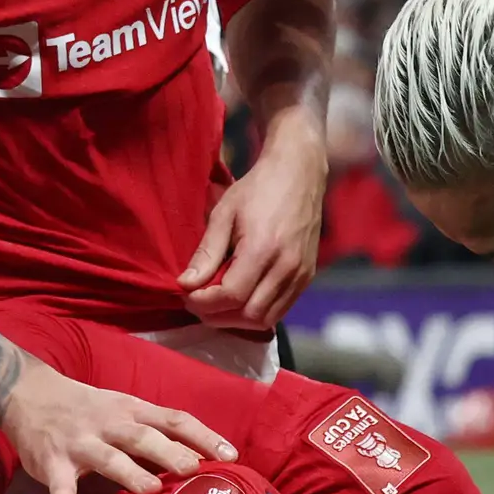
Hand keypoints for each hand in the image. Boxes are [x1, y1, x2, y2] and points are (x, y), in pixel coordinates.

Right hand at [0, 363, 236, 493]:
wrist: (27, 393)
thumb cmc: (86, 407)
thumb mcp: (122, 408)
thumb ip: (153, 431)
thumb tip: (199, 459)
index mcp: (132, 410)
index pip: (174, 419)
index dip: (203, 435)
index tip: (232, 454)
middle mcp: (109, 424)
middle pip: (144, 437)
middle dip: (169, 452)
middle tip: (194, 470)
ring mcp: (80, 443)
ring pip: (109, 457)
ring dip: (130, 473)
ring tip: (151, 491)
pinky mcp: (52, 462)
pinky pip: (60, 487)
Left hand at [179, 103, 323, 330]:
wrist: (299, 173)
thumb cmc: (258, 188)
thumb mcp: (224, 213)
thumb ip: (206, 252)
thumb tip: (185, 284)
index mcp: (264, 249)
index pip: (231, 295)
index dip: (204, 303)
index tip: (187, 295)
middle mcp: (287, 267)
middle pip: (249, 315)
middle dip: (218, 316)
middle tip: (197, 303)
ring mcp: (301, 274)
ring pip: (267, 319)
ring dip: (237, 320)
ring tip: (216, 305)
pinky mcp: (308, 276)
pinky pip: (281, 310)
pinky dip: (257, 313)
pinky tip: (239, 300)